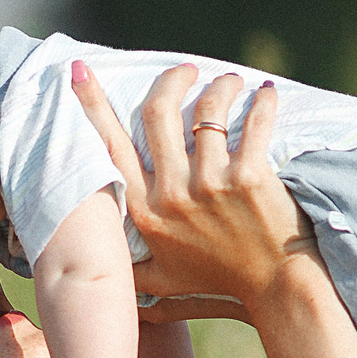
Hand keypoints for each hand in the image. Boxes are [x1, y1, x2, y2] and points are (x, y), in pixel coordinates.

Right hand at [68, 61, 312, 308]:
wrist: (275, 287)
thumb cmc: (218, 282)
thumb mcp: (163, 280)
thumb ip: (129, 270)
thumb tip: (89, 268)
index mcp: (146, 212)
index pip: (111, 146)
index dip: (92, 103)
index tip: (81, 70)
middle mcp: (172, 195)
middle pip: (158, 111)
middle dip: (171, 79)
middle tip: (186, 71)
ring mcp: (211, 185)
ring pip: (208, 109)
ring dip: (220, 86)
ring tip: (229, 84)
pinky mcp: (250, 177)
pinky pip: (254, 121)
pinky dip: (262, 101)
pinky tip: (266, 95)